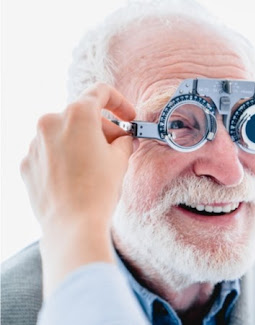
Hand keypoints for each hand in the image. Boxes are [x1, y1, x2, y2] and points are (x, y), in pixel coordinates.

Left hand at [20, 83, 135, 294]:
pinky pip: (50, 152)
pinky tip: (78, 177)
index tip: (129, 118)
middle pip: (83, 115)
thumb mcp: (121, 160)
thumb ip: (123, 141)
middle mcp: (50, 122)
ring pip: (65, 133)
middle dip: (104, 129)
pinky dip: (66, 158)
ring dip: (83, 143)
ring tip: (98, 166)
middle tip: (120, 148)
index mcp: (77, 115)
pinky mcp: (27, 163)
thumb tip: (124, 139)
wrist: (72, 225)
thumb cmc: (99, 190)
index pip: (101, 93)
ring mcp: (34, 143)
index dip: (121, 103)